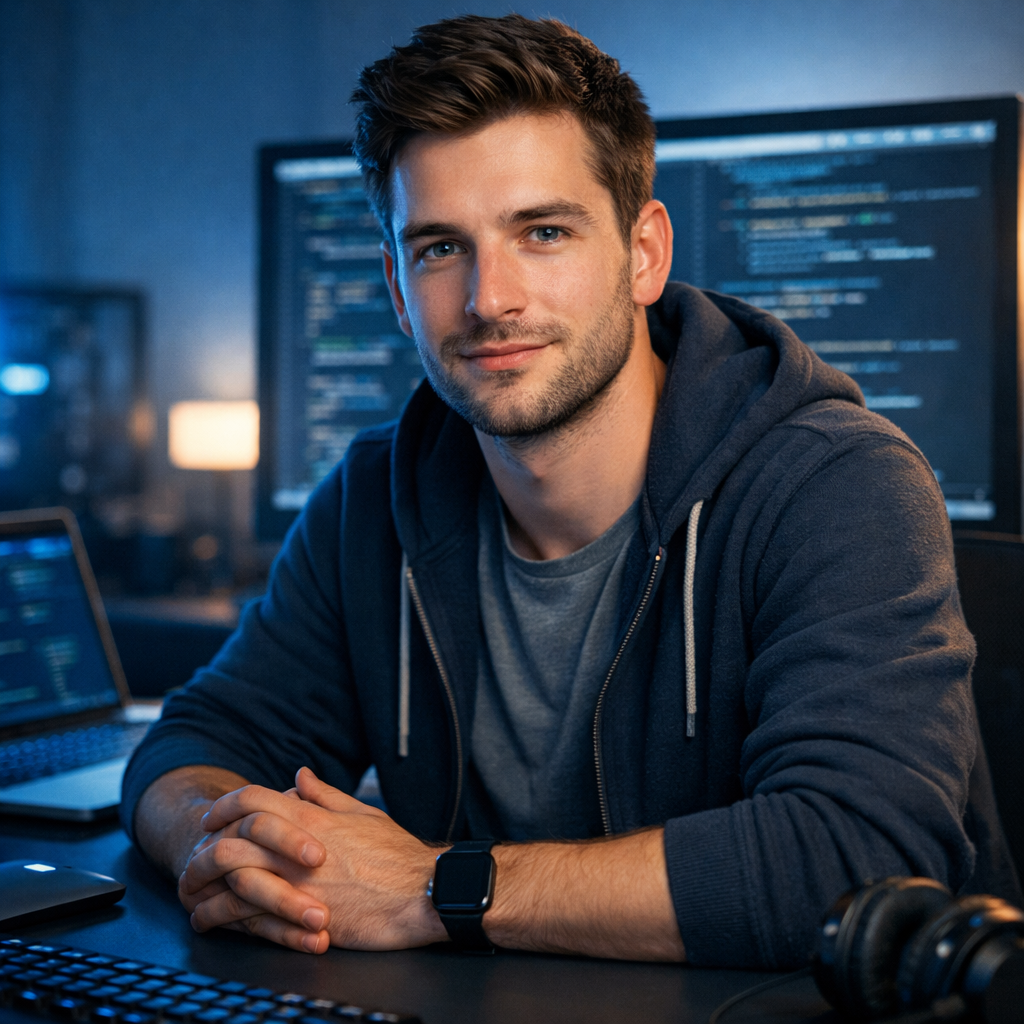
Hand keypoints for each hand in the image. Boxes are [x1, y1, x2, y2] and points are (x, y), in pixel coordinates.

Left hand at [179, 767, 446, 951]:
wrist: (423, 894)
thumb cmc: (398, 856)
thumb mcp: (363, 814)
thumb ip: (326, 795)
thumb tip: (299, 776)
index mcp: (313, 818)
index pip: (254, 799)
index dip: (227, 805)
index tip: (214, 817)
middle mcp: (298, 847)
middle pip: (232, 837)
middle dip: (206, 847)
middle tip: (197, 856)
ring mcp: (297, 883)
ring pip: (232, 879)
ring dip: (206, 888)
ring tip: (195, 896)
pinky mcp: (300, 918)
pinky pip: (248, 917)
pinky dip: (225, 918)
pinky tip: (216, 921)